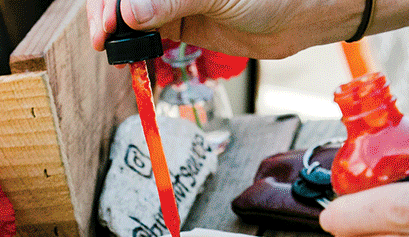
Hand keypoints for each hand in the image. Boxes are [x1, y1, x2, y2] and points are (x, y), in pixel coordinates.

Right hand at [87, 0, 361, 57]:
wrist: (303, 14)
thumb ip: (172, 3)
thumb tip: (131, 14)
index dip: (108, 2)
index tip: (105, 25)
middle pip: (123, 0)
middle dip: (108, 18)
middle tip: (107, 43)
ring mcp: (175, 1)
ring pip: (132, 17)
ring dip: (121, 36)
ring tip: (118, 54)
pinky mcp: (184, 23)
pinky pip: (150, 35)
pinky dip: (139, 48)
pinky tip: (134, 59)